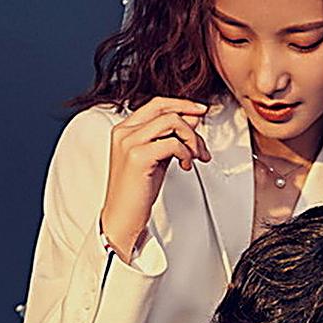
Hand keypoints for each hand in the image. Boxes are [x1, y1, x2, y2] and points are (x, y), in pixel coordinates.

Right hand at [100, 96, 211, 261]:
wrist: (122, 218)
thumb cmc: (136, 192)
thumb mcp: (156, 158)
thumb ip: (170, 137)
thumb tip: (191, 120)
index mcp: (124, 129)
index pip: (157, 104)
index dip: (182, 104)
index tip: (200, 111)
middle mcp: (124, 132)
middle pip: (166, 109)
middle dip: (191, 122)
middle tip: (201, 142)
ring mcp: (129, 143)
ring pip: (172, 122)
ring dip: (191, 138)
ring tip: (194, 156)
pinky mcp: (138, 157)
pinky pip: (173, 144)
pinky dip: (186, 153)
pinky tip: (185, 165)